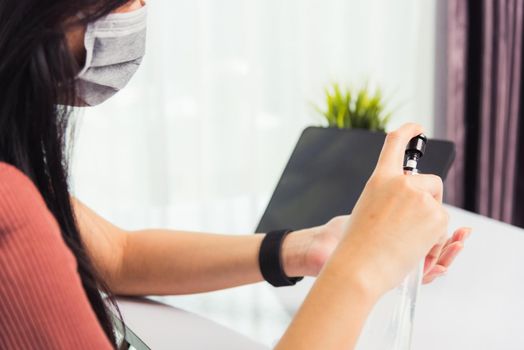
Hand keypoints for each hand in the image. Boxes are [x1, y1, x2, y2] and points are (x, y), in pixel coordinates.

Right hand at [285, 124, 466, 297]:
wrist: (359, 268)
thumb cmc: (358, 247)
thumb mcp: (368, 211)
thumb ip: (390, 198)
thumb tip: (415, 202)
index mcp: (379, 180)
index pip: (394, 143)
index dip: (408, 131)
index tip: (417, 128)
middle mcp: (400, 183)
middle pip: (430, 181)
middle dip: (430, 200)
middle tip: (413, 222)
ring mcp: (419, 197)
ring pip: (437, 207)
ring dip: (429, 225)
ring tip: (405, 242)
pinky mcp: (435, 215)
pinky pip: (444, 225)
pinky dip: (435, 239)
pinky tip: (414, 248)